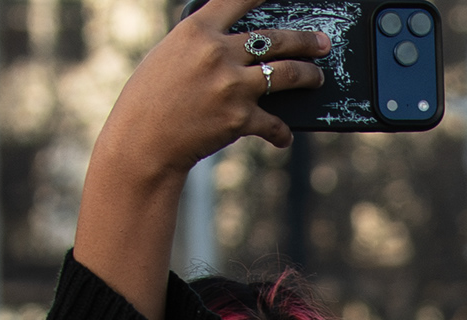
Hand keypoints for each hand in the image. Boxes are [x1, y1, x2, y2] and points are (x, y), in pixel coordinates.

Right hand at [74, 0, 329, 317]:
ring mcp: (231, 85)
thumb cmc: (151, 97)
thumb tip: (241, 46)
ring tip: (318, 77)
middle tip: (323, 42)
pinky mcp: (239, 118)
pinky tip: (284, 136)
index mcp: (196, 30)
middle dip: (306, 40)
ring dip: (308, 76)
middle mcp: (217, 53)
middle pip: (275, 39)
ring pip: (286, 74)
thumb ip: (203, 44)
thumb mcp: (170, 55)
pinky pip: (274, 123)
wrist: (143, 141)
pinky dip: (281, 132)